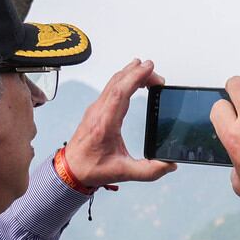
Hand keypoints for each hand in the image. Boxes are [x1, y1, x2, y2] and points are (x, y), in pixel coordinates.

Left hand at [62, 57, 175, 187]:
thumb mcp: (122, 172)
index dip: (134, 77)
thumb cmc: (90, 168)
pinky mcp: (96, 109)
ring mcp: (95, 109)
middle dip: (137, 72)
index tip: (147, 67)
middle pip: (117, 82)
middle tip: (154, 71)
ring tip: (147, 70)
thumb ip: (149, 170)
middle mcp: (98, 112)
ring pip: (113, 82)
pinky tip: (131, 80)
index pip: (119, 93)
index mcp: (104, 124)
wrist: (71, 169)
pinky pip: (110, 87)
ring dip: (130, 73)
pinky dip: (123, 80)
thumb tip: (169, 165)